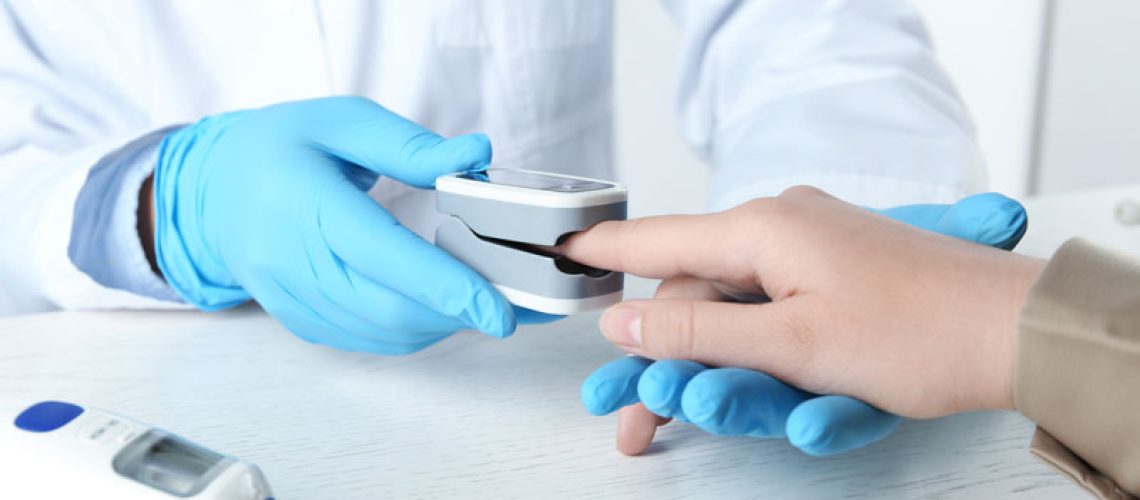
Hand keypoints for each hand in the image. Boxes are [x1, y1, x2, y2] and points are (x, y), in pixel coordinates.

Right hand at [152, 96, 515, 352]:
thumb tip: (475, 155)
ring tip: (477, 298)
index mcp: (303, 202)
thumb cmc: (281, 147)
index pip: (382, 255)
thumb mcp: (342, 120)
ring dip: (438, 324)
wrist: (212, 189)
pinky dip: (408, 330)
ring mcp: (288, 296)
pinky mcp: (297, 318)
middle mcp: (289, 258)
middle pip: (386, 307)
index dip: (446, 287)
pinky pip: (362, 340)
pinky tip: (434, 307)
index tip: (499, 310)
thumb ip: (409, 144)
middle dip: (456, 312)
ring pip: (379, 332)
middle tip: (508, 302)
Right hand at [580, 193, 1029, 454]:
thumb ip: (698, 335)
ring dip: (707, 364)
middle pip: (695, 295)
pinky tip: (747, 386)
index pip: (659, 240)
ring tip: (680, 418)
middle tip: (636, 420)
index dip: (604, 252)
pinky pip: (773, 310)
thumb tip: (625, 325)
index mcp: (764, 229)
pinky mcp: (836, 276)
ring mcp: (812, 251)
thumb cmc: (918, 333)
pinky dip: (752, 350)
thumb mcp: (789, 344)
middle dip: (662, 360)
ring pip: (734, 309)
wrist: (1017, 331)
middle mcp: (783, 228)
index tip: (561, 255)